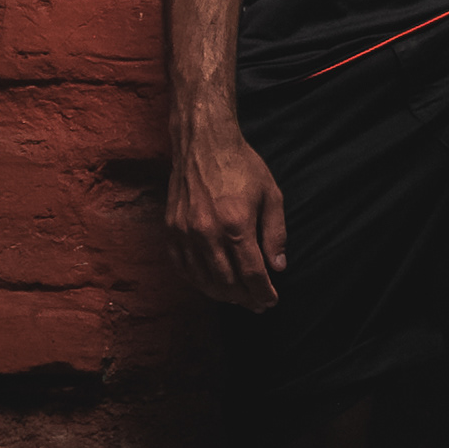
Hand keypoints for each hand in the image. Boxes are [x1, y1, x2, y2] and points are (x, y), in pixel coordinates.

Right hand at [167, 123, 288, 309]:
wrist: (204, 142)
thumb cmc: (241, 166)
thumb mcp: (271, 196)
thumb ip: (275, 234)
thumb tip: (277, 267)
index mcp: (236, 225)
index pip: (252, 274)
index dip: (263, 293)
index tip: (271, 300)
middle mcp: (208, 232)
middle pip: (227, 283)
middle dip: (245, 299)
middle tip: (257, 304)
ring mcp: (185, 232)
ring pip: (203, 279)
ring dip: (222, 294)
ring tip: (237, 298)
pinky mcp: (171, 228)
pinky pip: (181, 266)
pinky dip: (196, 281)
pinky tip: (209, 284)